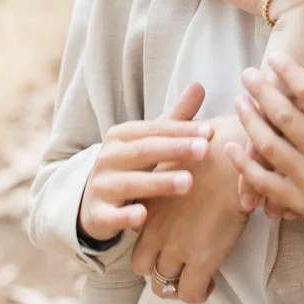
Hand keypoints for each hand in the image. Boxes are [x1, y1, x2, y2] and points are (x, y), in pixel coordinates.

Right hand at [78, 82, 211, 242]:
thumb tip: (199, 85)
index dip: (182, 130)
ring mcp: (101, 185)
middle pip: (144, 151)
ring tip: (188, 182)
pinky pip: (111, 216)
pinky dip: (125, 217)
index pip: (155, 130)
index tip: (209, 132)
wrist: (93, 201)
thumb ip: (175, 118)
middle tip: (204, 150)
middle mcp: (109, 157)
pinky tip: (143, 217)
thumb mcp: (150, 141)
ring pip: (130, 183)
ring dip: (159, 182)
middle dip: (175, 149)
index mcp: (122, 135)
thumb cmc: (132, 166)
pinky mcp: (97, 214)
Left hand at [130, 111, 251, 303]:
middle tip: (181, 266)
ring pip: (163, 284)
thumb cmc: (214, 148)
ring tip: (198, 278)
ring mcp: (175, 247)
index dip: (152, 244)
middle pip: (143, 266)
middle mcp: (155, 230)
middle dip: (159, 270)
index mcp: (150, 206)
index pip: (138, 237)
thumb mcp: (182, 161)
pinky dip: (198, 293)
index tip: (171, 243)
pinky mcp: (200, 259)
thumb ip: (176, 177)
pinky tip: (210, 283)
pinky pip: (189, 293)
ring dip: (178, 284)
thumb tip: (187, 181)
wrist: (229, 156)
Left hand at [243, 0, 303, 216]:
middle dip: (261, 91)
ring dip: (249, 121)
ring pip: (270, 147)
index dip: (289, 72)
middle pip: (284, 116)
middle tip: (246, 74)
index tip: (274, 58)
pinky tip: (232, 145)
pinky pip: (266, 182)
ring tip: (239, 100)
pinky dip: (245, 165)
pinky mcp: (303, 202)